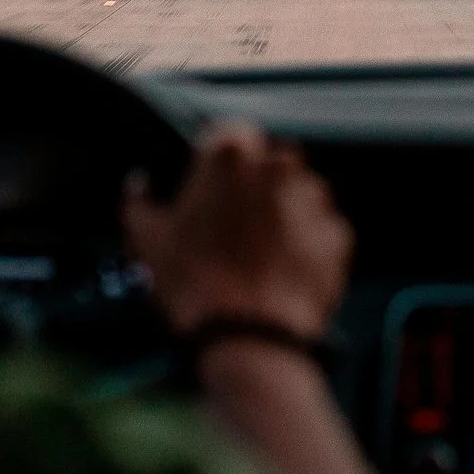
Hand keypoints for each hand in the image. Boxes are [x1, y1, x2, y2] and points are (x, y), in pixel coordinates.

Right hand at [123, 122, 352, 339]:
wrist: (249, 340)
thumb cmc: (194, 286)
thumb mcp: (147, 240)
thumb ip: (138, 202)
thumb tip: (137, 187)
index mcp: (230, 157)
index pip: (228, 133)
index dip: (217, 162)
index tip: (210, 186)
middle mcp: (278, 167)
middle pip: (267, 162)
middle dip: (252, 187)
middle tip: (231, 226)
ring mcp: (313, 200)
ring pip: (298, 193)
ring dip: (282, 212)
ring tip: (258, 253)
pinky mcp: (336, 234)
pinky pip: (320, 230)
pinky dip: (306, 245)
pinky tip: (282, 270)